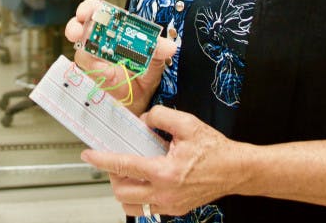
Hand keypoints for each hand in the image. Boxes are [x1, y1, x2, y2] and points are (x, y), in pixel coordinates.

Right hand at [64, 0, 176, 114]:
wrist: (142, 101)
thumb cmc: (145, 75)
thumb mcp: (156, 60)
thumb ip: (159, 50)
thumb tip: (169, 46)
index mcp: (114, 30)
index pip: (97, 12)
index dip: (88, 9)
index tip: (85, 12)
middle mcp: (100, 43)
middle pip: (80, 29)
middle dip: (74, 27)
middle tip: (76, 32)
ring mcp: (94, 61)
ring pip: (82, 52)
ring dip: (90, 57)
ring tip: (106, 68)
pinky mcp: (93, 78)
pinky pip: (88, 73)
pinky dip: (97, 73)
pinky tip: (108, 76)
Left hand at [82, 105, 246, 217]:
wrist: (236, 170)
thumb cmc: (214, 149)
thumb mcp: (187, 124)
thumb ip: (160, 116)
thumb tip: (143, 120)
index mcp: (165, 172)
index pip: (124, 166)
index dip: (102, 160)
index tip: (88, 155)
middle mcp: (165, 193)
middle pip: (122, 192)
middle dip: (112, 177)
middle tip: (114, 161)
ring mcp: (170, 205)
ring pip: (131, 207)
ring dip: (124, 190)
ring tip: (128, 174)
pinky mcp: (176, 210)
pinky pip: (148, 209)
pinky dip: (140, 197)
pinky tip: (145, 181)